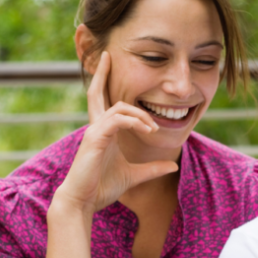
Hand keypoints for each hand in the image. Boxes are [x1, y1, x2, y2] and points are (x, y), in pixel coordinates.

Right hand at [54, 51, 178, 215]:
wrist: (84, 202)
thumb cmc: (102, 188)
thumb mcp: (135, 176)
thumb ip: (153, 168)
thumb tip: (173, 166)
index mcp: (103, 133)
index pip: (102, 101)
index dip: (104, 82)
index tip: (109, 64)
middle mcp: (96, 128)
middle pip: (96, 92)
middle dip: (103, 73)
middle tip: (109, 55)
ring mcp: (94, 132)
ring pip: (118, 108)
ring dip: (140, 115)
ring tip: (153, 128)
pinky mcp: (95, 139)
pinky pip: (117, 120)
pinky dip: (134, 122)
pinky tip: (147, 130)